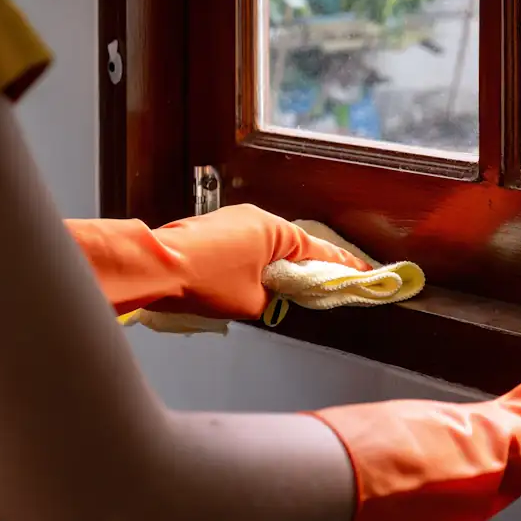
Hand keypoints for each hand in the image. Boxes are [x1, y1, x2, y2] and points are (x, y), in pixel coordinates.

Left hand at [67, 204, 371, 319]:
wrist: (155, 267)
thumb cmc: (203, 281)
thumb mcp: (251, 302)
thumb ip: (272, 298)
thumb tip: (271, 296)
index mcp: (275, 231)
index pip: (320, 253)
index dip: (344, 267)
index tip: (365, 273)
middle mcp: (257, 218)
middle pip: (293, 246)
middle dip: (308, 266)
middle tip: (328, 284)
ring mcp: (233, 219)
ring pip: (267, 245)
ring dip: (277, 265)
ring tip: (285, 289)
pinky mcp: (213, 228)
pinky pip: (246, 245)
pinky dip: (256, 261)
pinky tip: (252, 280)